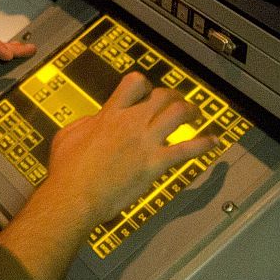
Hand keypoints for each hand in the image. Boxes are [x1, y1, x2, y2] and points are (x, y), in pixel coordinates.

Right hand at [39, 72, 217, 227]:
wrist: (74, 196)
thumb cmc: (66, 170)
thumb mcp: (67, 135)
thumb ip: (86, 123)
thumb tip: (95, 120)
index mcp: (110, 113)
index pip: (135, 84)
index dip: (144, 85)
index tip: (146, 93)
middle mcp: (131, 122)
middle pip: (162, 96)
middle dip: (173, 96)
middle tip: (176, 102)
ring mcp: (145, 142)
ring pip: (178, 114)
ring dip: (191, 111)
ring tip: (195, 114)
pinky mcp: (155, 164)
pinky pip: (186, 149)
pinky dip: (204, 144)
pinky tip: (214, 142)